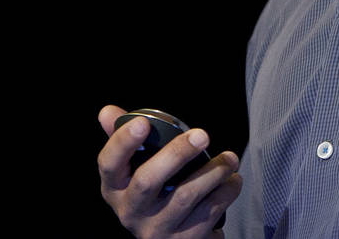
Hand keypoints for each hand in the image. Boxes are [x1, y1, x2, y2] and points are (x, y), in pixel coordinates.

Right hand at [97, 104, 242, 238]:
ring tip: (230, 158)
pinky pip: (209, 211)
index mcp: (115, 188)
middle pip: (147, 181)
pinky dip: (226, 191)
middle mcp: (131, 212)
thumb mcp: (136, 170)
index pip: (108, 165)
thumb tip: (107, 111)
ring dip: (213, 171)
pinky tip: (232, 180)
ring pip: (185, 197)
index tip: (143, 122)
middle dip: (176, 154)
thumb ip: (125, 140)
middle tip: (202, 134)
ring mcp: (157, 230)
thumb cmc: (156, 194)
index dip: (122, 143)